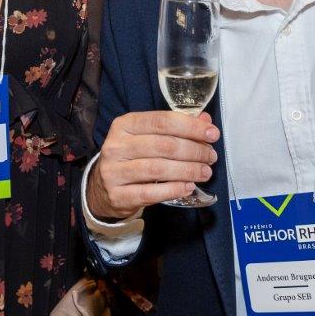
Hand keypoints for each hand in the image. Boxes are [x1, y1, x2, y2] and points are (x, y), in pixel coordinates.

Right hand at [86, 111, 218, 220]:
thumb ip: (175, 127)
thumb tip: (205, 122)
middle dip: (193, 151)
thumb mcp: (148, 137)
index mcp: (124, 124)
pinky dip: (173, 189)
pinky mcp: (118, 195)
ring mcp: (114, 171)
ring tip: (204, 172)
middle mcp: (116, 145)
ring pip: (158, 169)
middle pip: (163, 145)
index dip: (190, 127)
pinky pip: (150, 192)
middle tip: (210, 157)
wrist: (102, 188)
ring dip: (187, 170)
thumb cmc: (131, 158)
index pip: (162, 121)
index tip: (212, 134)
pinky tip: (188, 187)